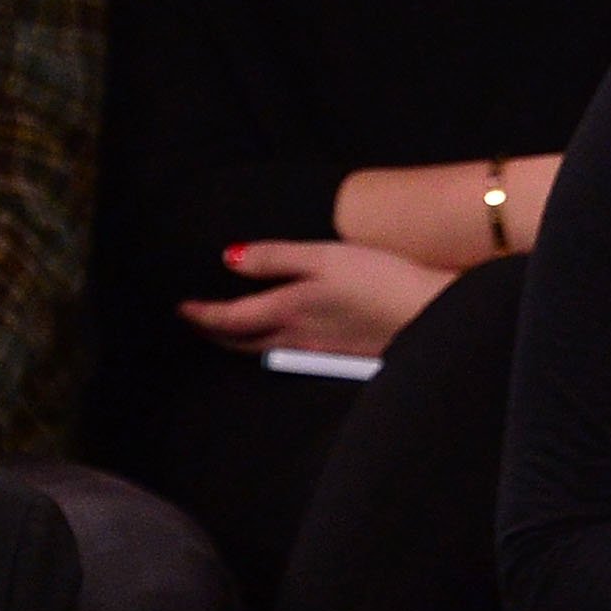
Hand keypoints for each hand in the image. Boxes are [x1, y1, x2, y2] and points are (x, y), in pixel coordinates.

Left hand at [178, 240, 453, 359]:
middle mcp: (300, 338)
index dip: (202, 315)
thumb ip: (274, 258)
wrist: (429, 312)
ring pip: (268, 350)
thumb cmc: (378, 279)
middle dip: (215, 333)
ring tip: (228, 330)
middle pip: (245, 343)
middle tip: (196, 321)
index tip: (181, 308)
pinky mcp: (343, 354)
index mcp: (289, 310)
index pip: (231, 319)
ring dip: (242, 343)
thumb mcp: (321, 255)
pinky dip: (272, 346)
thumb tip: (230, 259)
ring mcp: (322, 350)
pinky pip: (293, 353)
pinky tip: (279, 337)